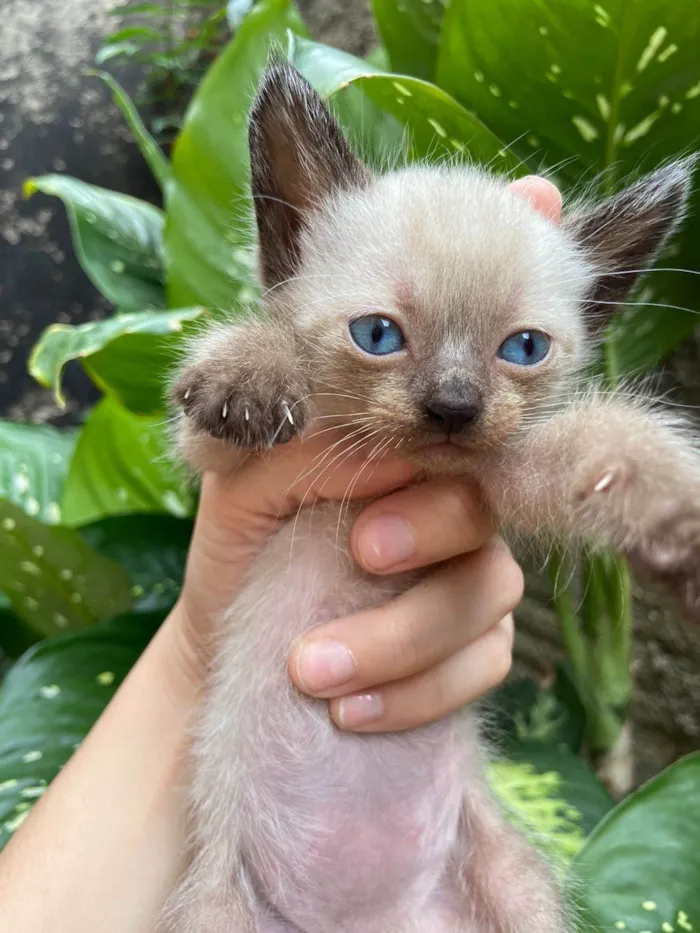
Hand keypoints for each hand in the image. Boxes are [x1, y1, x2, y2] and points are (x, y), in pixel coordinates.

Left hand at [173, 175, 561, 731]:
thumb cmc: (239, 549)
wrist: (226, 636)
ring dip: (404, 642)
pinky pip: (483, 666)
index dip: (423, 488)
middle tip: (356, 565)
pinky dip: (420, 695)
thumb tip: (377, 450)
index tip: (360, 537)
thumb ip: (293, 452)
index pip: (449, 448)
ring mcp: (470, 581)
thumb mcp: (239, 490)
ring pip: (490, 596)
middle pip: (479, 515)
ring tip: (313, 674)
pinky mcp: (475, 650)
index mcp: (401, 464)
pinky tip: (351, 714)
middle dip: (426, 543)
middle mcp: (448, 513)